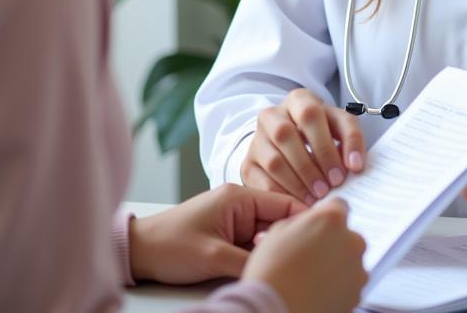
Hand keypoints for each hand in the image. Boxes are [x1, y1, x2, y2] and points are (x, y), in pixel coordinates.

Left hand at [128, 183, 305, 283]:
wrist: (140, 251)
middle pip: (279, 221)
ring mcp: (235, 221)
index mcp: (239, 197)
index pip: (284, 203)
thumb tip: (278, 270)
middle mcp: (240, 205)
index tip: (326, 235)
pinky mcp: (228, 236)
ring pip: (268, 236)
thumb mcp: (214, 257)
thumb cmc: (170, 245)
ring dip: (277, 249)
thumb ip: (249, 262)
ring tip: (294, 266)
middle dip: (293, 238)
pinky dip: (263, 256)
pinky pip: (255, 245)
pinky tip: (271, 268)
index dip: (306, 219)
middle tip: (310, 259)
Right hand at [242, 89, 365, 202]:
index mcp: (298, 99)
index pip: (310, 114)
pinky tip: (298, 205)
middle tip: (328, 189)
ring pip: (273, 161)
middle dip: (310, 166)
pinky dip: (282, 196)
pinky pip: (261, 182)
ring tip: (315, 199)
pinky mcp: (248, 164)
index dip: (326, 145)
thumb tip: (355, 165)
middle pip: (286, 135)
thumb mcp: (338, 127)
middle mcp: (272, 115)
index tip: (345, 172)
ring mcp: (257, 139)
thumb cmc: (321, 134)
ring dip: (297, 183)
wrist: (292, 143)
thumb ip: (350, 139)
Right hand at [244, 199, 367, 312]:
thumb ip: (302, 221)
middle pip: (346, 235)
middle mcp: (351, 242)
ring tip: (311, 276)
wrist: (275, 310)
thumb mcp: (279, 230)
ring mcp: (357, 270)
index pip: (338, 205)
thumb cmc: (272, 272)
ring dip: (336, 264)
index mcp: (331, 219)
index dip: (326, 215)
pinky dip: (338, 285)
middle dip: (332, 242)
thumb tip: (308, 223)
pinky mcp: (357, 295)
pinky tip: (317, 290)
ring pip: (349, 260)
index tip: (318, 225)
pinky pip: (350, 283)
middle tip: (310, 254)